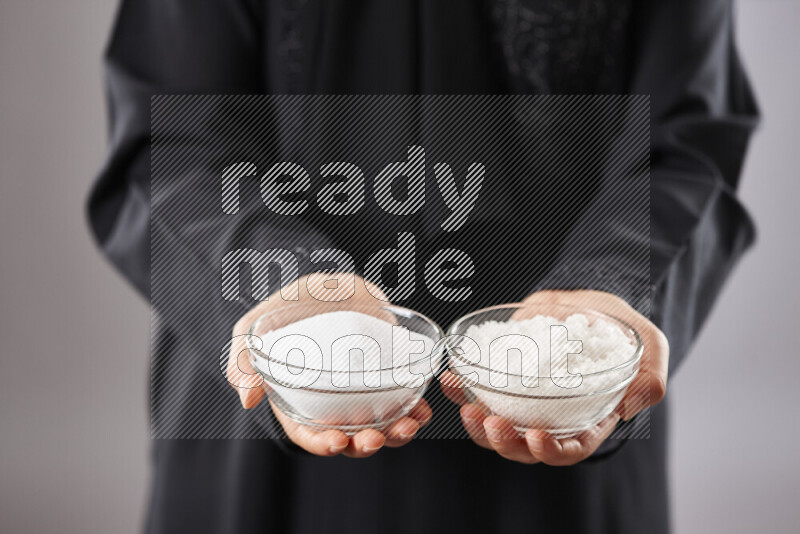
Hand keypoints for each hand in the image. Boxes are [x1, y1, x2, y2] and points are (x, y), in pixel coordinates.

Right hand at [226, 272, 431, 456]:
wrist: (325, 284)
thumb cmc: (285, 308)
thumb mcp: (255, 328)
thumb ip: (242, 359)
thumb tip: (246, 397)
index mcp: (299, 401)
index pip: (308, 433)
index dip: (321, 444)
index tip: (338, 442)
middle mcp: (332, 403)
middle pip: (349, 437)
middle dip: (365, 444)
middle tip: (378, 437)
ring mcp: (361, 390)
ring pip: (380, 424)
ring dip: (396, 432)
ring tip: (410, 424)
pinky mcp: (386, 374)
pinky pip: (403, 400)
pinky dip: (415, 408)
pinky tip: (423, 409)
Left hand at [442, 289, 668, 464]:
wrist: (586, 299)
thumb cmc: (620, 327)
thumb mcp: (649, 347)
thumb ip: (649, 376)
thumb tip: (631, 406)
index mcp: (588, 419)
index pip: (570, 449)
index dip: (551, 451)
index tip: (535, 438)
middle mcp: (552, 416)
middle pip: (524, 446)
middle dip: (504, 442)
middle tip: (491, 422)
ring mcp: (524, 399)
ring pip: (496, 427)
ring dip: (477, 423)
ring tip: (465, 406)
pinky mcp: (502, 376)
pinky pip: (478, 391)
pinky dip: (461, 389)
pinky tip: (451, 378)